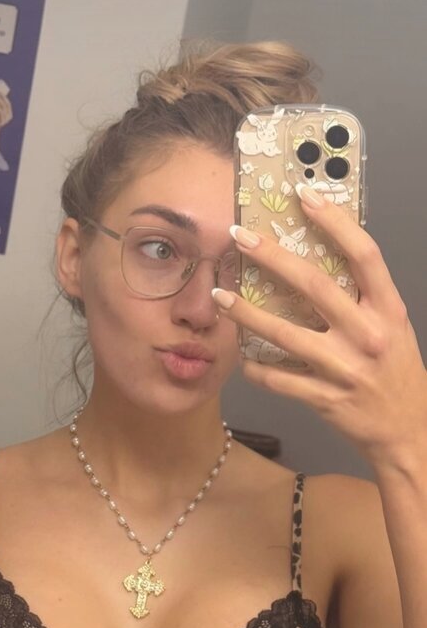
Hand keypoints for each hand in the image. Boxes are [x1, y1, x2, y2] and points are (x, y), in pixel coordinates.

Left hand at [213, 186, 426, 469]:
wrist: (408, 431)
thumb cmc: (397, 374)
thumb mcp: (392, 327)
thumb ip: (363, 298)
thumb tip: (321, 258)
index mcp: (388, 310)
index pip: (364, 255)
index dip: (335, 221)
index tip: (304, 196)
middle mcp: (368, 335)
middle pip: (314, 285)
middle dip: (273, 258)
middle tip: (241, 237)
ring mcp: (345, 369)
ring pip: (286, 334)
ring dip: (247, 313)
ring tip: (219, 295)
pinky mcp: (325, 399)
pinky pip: (280, 379)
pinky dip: (257, 369)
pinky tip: (241, 358)